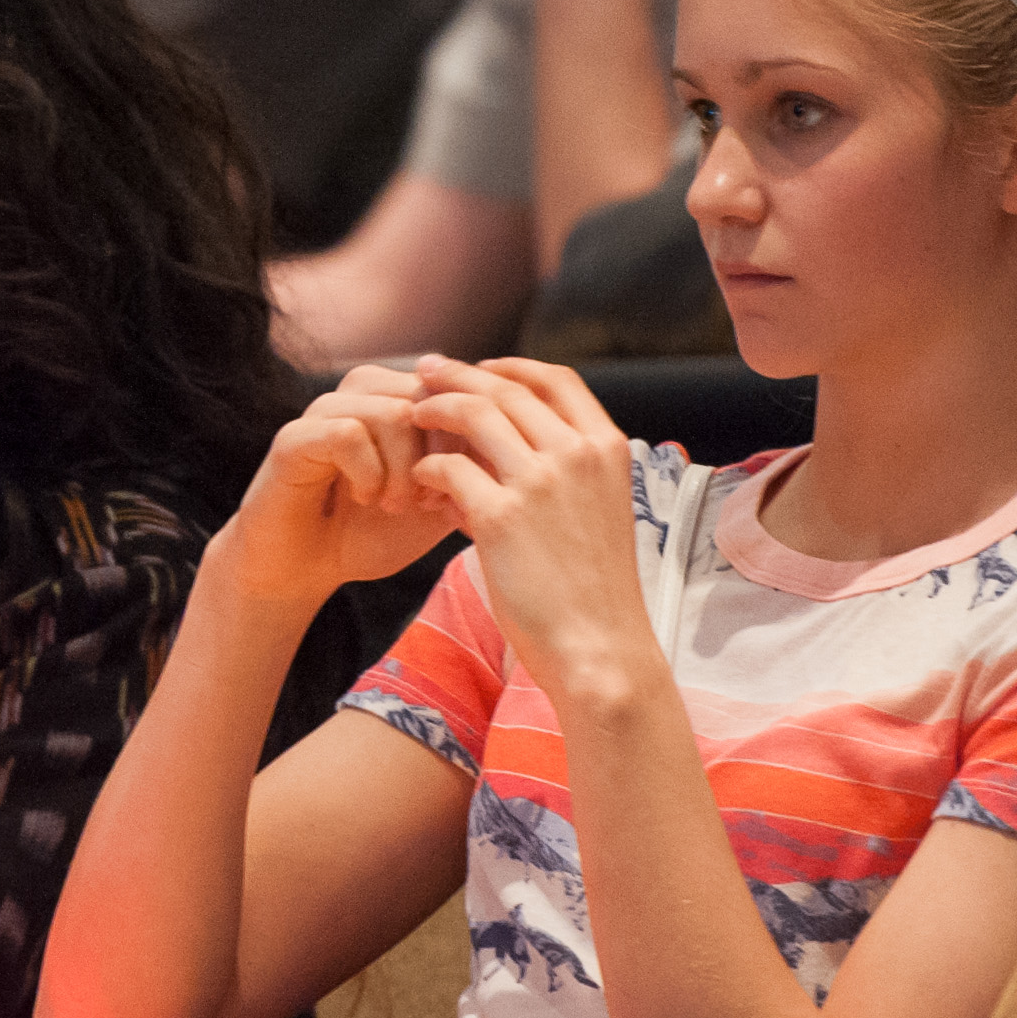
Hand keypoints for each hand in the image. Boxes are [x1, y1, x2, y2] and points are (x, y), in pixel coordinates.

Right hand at [208, 364, 464, 615]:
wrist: (301, 569)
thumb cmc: (366, 533)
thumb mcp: (434, 503)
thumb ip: (469, 473)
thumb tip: (518, 453)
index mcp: (396, 398)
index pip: (454, 389)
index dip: (469, 439)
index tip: (466, 488)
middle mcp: (362, 393)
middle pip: (428, 395)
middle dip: (443, 453)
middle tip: (433, 501)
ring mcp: (325, 410)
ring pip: (392, 411)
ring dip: (405, 467)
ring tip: (397, 504)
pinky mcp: (294, 437)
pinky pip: (347, 432)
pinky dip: (368, 472)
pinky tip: (365, 498)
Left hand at [401, 358, 667, 711]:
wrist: (601, 651)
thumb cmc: (594, 591)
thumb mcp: (596, 512)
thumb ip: (561, 472)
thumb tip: (500, 447)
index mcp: (606, 449)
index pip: (557, 379)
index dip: (512, 366)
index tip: (480, 367)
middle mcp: (577, 454)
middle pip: (507, 388)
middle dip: (459, 374)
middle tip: (423, 371)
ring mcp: (540, 483)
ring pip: (474, 414)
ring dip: (435, 408)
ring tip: (410, 413)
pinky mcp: (501, 518)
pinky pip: (448, 468)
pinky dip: (427, 467)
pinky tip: (417, 481)